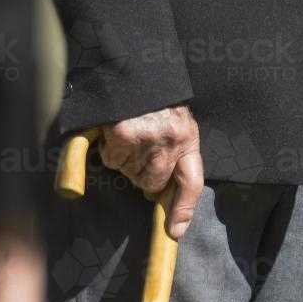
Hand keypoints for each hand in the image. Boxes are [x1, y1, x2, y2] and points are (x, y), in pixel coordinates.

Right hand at [99, 105, 203, 238]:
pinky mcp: (122, 133)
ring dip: (126, 162)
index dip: (184, 209)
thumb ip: (175, 156)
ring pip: (130, 173)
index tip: (175, 231)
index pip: (192, 182)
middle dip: (143, 176)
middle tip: (140, 155)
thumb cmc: (156, 101)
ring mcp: (147, 137)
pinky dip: (110, 151)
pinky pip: (113, 159)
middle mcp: (171, 139)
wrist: (135, 70)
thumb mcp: (177, 124)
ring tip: (130, 137)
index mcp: (188, 137)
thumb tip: (158, 195)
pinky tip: (116, 132)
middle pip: (152, 184)